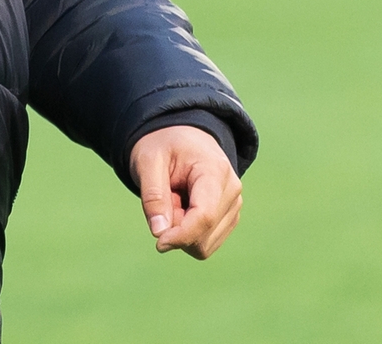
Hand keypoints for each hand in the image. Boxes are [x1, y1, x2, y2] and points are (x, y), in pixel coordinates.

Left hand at [129, 124, 241, 259]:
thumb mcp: (148, 161)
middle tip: (162, 202)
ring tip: (173, 201)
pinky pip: (205, 243)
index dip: (181, 235)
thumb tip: (159, 233)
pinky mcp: (228, 218)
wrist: (180, 136)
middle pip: (204, 235)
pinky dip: (187, 234)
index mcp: (215, 171)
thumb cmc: (162, 146)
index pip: (205, 215)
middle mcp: (232, 190)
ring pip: (205, 245)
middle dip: (176, 230)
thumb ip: (153, 196)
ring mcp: (233, 206)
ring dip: (181, 232)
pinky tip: (182, 209)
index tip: (158, 243)